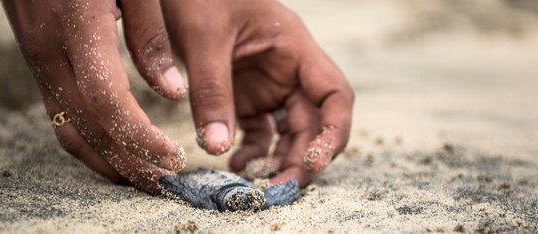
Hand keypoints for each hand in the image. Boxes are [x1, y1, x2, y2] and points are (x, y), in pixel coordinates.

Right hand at [1, 0, 187, 193]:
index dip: (141, 136)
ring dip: (108, 163)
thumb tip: (171, 93)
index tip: (175, 157)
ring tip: (146, 180)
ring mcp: (37, 59)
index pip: (107, 100)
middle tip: (168, 184)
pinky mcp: (38, 61)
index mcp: (78, 25)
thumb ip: (151, 35)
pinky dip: (90, 143)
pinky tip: (117, 152)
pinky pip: (61, 114)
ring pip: (68, 130)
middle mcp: (50, 50)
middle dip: (130, 164)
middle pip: (88, 128)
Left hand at [160, 0, 353, 185]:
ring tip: (258, 185)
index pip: (334, 93)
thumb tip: (216, 147)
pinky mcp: (245, 95)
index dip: (333, 131)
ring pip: (288, 131)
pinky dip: (252, 152)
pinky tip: (234, 164)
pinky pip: (258, 131)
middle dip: (302, 158)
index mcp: (293, 47)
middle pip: (312, 122)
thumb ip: (211, 90)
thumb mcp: (202, 37)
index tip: (314, 161)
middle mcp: (288, 69)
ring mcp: (267, 84)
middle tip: (279, 189)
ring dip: (278, 160)